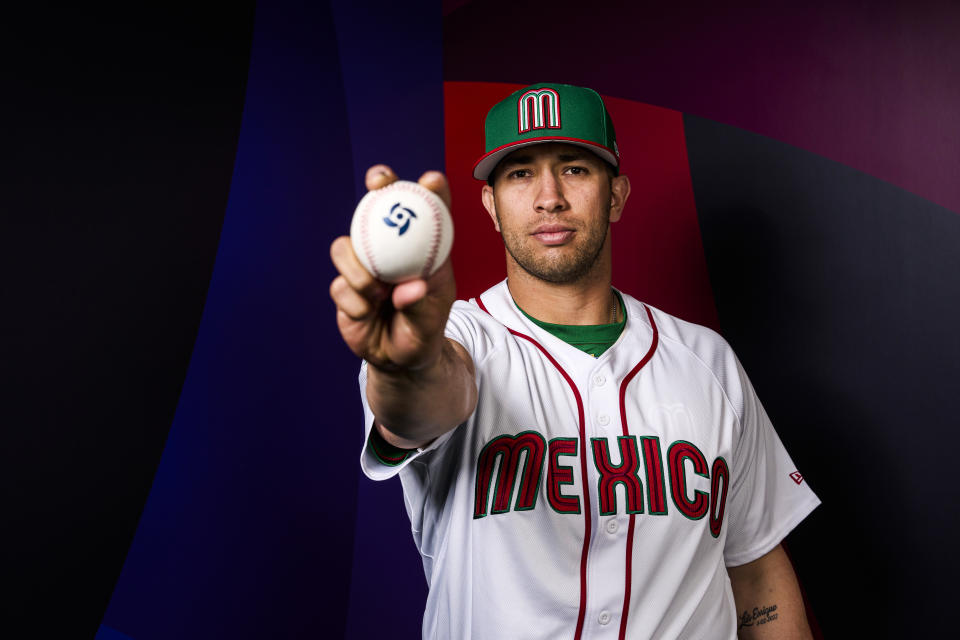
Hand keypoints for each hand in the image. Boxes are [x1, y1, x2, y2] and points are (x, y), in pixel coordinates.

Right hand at [330, 165, 455, 371]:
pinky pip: (340, 287)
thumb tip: (410, 288)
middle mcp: (388, 252)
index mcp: (419, 251)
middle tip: (379, 183)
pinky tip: (367, 314)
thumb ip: (420, 303)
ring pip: (344, 248)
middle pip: (377, 208)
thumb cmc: (424, 331)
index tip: (431, 179)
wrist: (401, 361)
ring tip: (376, 292)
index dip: (428, 190)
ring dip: (357, 268)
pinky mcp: (344, 290)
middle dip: (378, 186)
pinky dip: (355, 301)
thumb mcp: (431, 321)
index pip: (426, 212)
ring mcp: (361, 268)